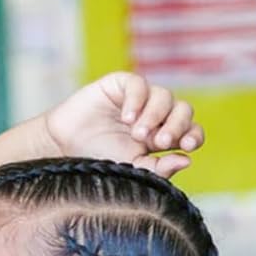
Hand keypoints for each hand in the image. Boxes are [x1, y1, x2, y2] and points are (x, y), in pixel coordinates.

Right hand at [42, 72, 204, 177]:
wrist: (61, 150)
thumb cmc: (96, 162)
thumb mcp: (131, 170)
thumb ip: (158, 168)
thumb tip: (187, 160)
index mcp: (161, 137)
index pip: (190, 131)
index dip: (193, 135)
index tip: (186, 146)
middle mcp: (155, 115)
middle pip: (182, 110)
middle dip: (177, 125)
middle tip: (161, 141)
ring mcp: (139, 98)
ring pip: (164, 96)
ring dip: (155, 115)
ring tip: (137, 134)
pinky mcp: (120, 85)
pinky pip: (139, 85)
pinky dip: (137, 100)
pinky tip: (127, 117)